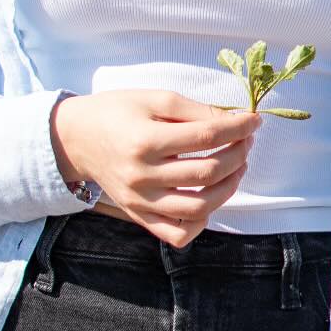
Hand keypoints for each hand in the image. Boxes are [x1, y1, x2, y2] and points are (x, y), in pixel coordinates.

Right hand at [50, 89, 259, 246]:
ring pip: (199, 208)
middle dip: (237, 154)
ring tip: (236, 167)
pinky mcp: (139, 216)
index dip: (237, 128)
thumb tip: (232, 121)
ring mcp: (141, 201)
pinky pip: (176, 233)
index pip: (205, 137)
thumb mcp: (153, 98)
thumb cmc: (117, 112)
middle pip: (206, 174)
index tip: (253, 120)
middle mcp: (142, 176)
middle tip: (245, 141)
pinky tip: (210, 198)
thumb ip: (194, 110)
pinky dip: (201, 221)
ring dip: (229, 188)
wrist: (77, 138)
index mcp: (145, 140)